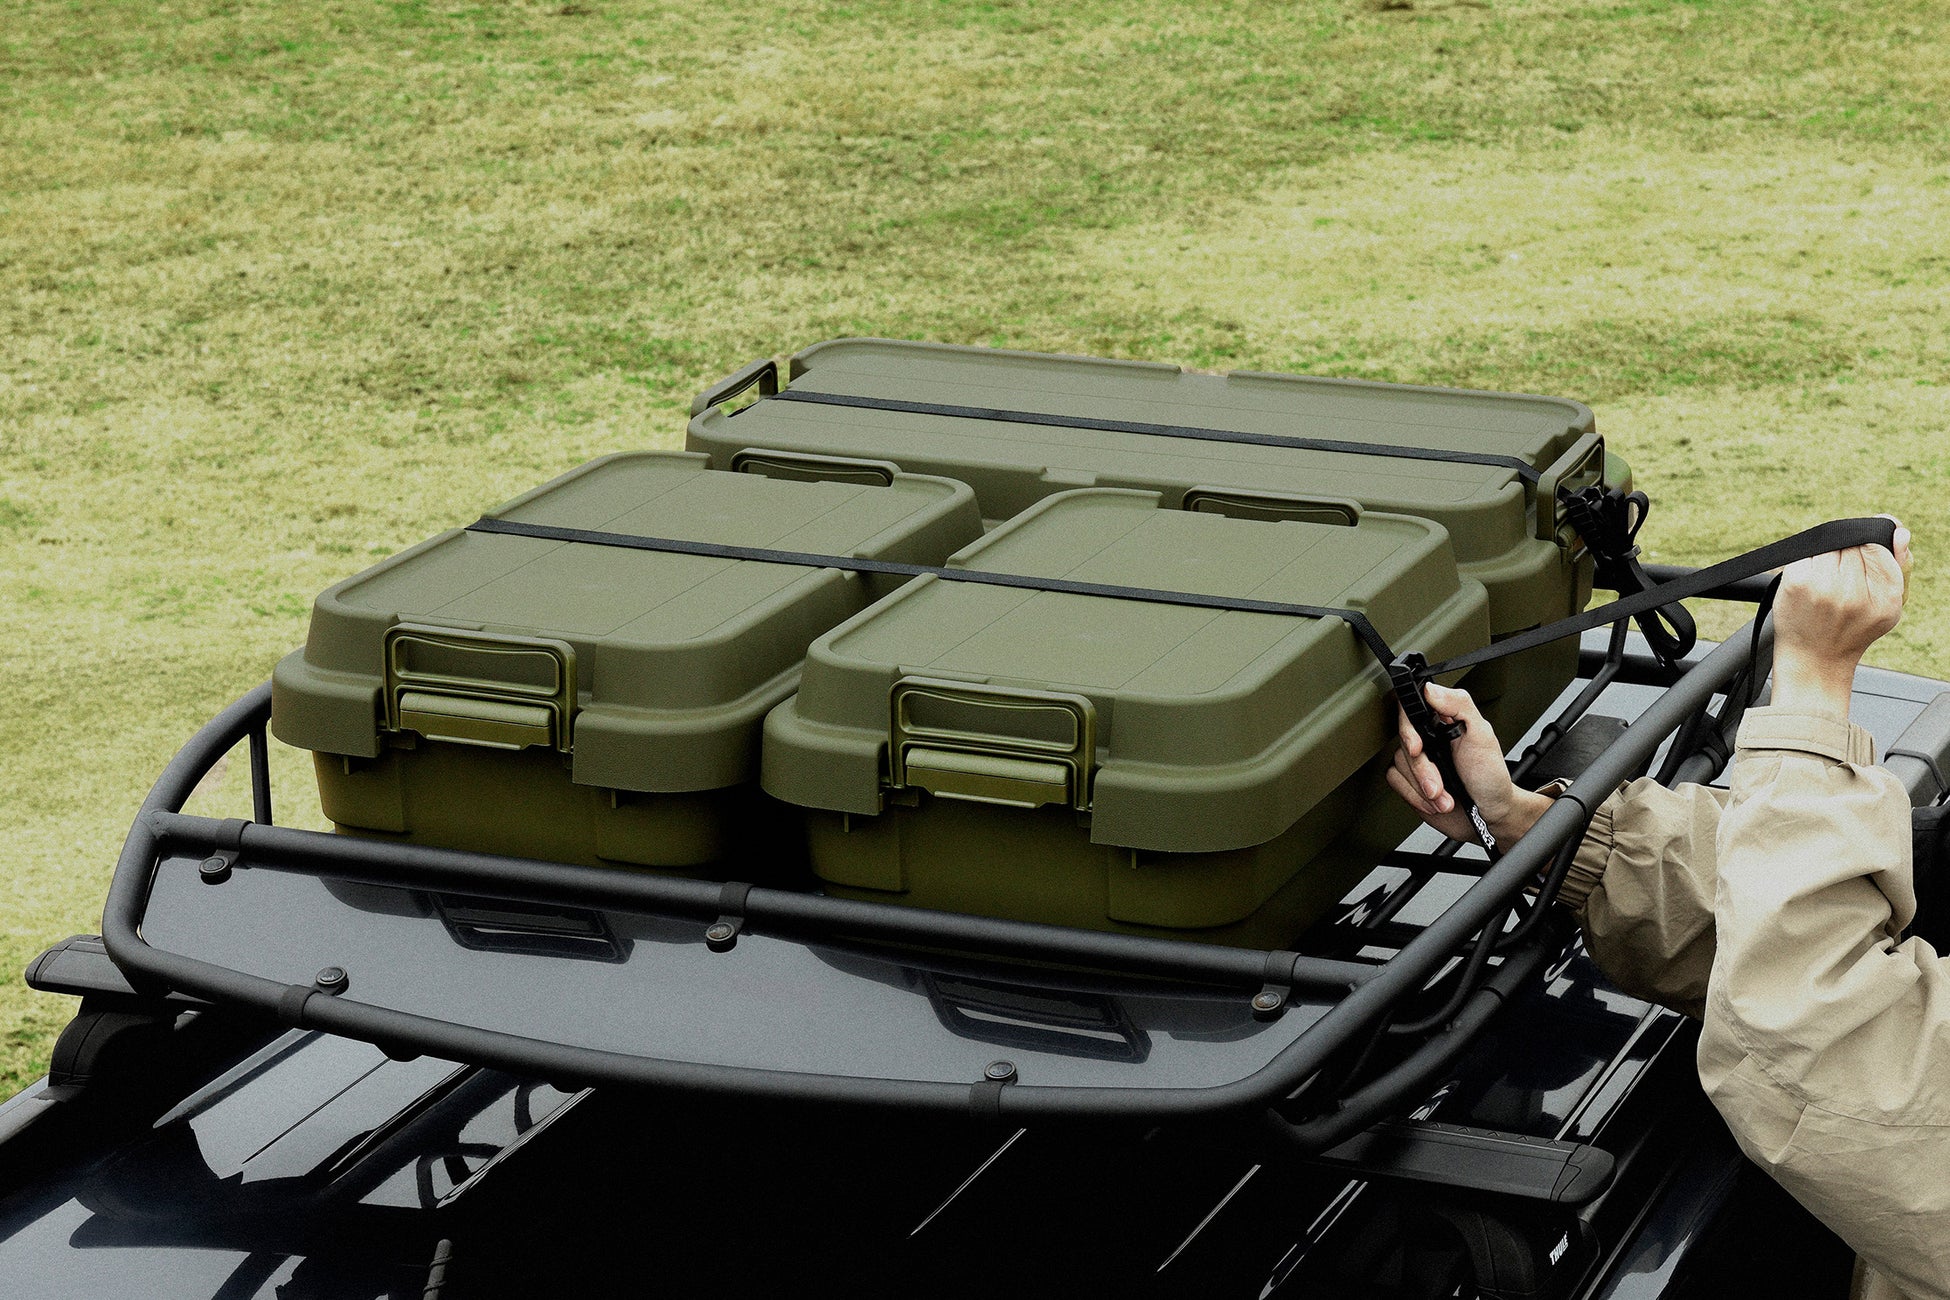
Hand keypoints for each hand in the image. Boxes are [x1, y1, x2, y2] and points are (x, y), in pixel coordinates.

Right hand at [1388, 683, 1553, 846]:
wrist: (1489, 815)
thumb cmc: (1490, 776)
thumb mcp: (1482, 735)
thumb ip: (1459, 705)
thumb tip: (1431, 689)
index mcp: (1444, 721)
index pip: (1414, 709)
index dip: (1409, 728)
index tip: (1419, 747)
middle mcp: (1429, 738)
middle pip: (1404, 741)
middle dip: (1422, 769)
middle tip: (1439, 783)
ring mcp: (1419, 760)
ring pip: (1398, 764)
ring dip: (1421, 787)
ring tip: (1444, 797)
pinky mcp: (1410, 780)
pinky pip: (1396, 781)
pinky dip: (1415, 796)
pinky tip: (1434, 801)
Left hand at [1771, 516, 1912, 715]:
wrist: (1814, 659)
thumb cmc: (1851, 630)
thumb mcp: (1886, 605)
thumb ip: (1896, 566)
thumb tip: (1898, 531)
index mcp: (1884, 597)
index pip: (1879, 546)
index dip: (1871, 542)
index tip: (1864, 552)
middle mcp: (1853, 592)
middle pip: (1853, 542)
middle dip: (1849, 551)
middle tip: (1843, 575)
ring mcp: (1822, 586)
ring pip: (1830, 544)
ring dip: (1829, 554)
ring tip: (1828, 579)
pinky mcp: (1796, 581)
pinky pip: (1807, 553)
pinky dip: (1810, 560)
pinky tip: (1811, 581)